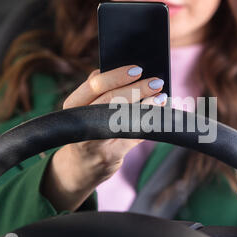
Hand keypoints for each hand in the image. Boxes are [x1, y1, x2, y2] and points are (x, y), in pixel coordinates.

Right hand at [42, 65, 167, 211]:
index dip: (117, 76)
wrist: (80, 167)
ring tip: (162, 98)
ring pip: (122, 119)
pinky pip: (132, 137)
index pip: (94, 85)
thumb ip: (103, 91)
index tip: (138, 69)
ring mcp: (94, 141)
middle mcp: (80, 122)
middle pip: (110, 101)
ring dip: (146, 107)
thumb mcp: (86, 108)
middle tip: (157, 82)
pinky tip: (159, 117)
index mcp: (74, 104)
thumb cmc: (90, 129)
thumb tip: (137, 75)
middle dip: (137, 90)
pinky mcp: (109, 156)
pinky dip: (148, 124)